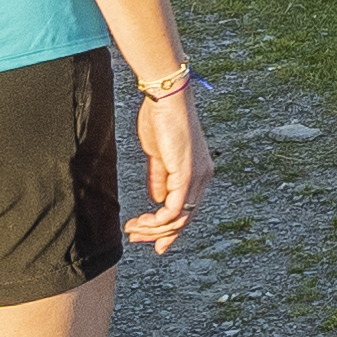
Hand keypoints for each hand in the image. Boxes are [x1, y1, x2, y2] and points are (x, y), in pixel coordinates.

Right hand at [123, 72, 206, 254]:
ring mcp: (197, 177)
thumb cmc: (161, 119)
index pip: (186, 209)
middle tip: (136, 239)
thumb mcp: (159, 155)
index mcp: (199, 172)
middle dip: (159, 234)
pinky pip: (175, 209)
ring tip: (133, 230)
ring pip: (179, 219)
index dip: (167, 227)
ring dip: (153, 230)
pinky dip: (157, 221)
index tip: (146, 237)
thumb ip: (160, 178)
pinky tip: (141, 222)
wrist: (165, 98)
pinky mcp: (187, 174)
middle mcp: (203, 177)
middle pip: (185, 219)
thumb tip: (157, 199)